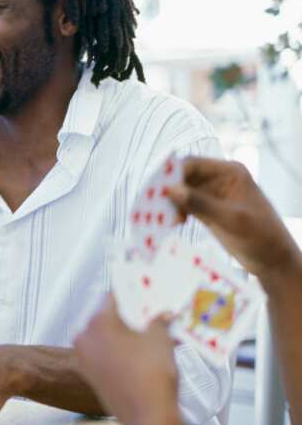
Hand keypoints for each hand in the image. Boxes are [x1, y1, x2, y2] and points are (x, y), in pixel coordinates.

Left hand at [74, 295, 178, 424]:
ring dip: (127, 333)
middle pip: (107, 316)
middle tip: (150, 313)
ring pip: (107, 336)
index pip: (112, 296)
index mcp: (97, 322)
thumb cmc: (151, 377)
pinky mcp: (91, 375)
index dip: (130, 293)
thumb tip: (162, 315)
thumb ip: (159, 321)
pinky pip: (106, 354)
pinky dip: (122, 350)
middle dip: (129, 314)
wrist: (147, 418)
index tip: (143, 292)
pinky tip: (143, 352)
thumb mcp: (160, 340)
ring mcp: (85, 358)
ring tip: (151, 332)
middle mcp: (84, 338)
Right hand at [168, 157, 300, 283]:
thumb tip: (170, 190)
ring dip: (169, 203)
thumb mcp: (232, 219)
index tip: (155, 189)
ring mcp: (212, 195)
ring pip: (181, 192)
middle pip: (183, 177)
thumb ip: (201, 204)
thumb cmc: (261, 236)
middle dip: (167, 190)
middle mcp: (219, 179)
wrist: (273, 260)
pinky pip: (184, 206)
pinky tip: (171, 224)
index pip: (192, 164)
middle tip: (151, 206)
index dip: (171, 174)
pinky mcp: (207, 210)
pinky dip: (175, 213)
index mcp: (230, 172)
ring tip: (162, 220)